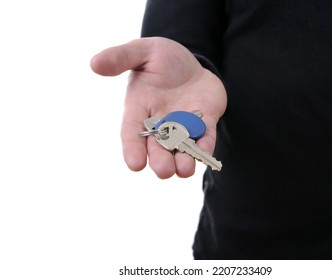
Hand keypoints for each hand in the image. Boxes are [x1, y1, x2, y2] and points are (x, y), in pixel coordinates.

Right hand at [90, 37, 226, 177]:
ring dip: (183, 161)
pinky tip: (205, 155)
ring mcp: (184, 125)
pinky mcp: (205, 123)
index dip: (132, 148)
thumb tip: (94, 63)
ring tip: (184, 171)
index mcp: (140, 108)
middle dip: (160, 160)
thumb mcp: (142, 51)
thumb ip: (120, 57)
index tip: (135, 165)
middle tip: (164, 171)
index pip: (132, 132)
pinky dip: (205, 146)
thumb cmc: (163, 57)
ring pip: (182, 148)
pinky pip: (205, 137)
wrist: (193, 62)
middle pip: (158, 146)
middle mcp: (161, 123)